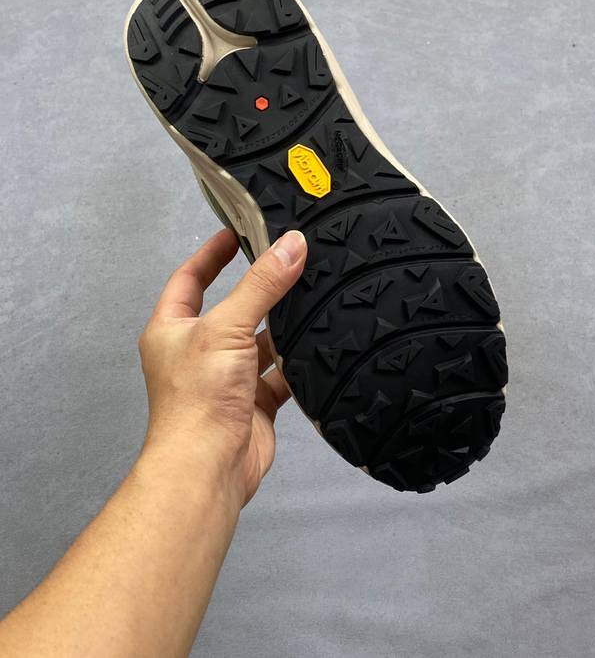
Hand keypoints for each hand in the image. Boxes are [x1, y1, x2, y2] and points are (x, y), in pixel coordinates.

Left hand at [138, 228, 306, 505]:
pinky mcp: (253, 402)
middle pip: (232, 308)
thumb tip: (290, 244)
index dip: (211, 253)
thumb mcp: (227, 327)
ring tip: (311, 296)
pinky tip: (317, 345)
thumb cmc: (197, 399)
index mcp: (172, 330)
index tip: (237, 231)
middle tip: (287, 260)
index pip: (190, 278)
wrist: (208, 468)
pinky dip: (297, 363)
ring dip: (282, 326)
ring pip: (260, 342)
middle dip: (258, 289)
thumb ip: (261, 286)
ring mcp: (226, 378)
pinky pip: (280, 374)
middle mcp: (197, 352)